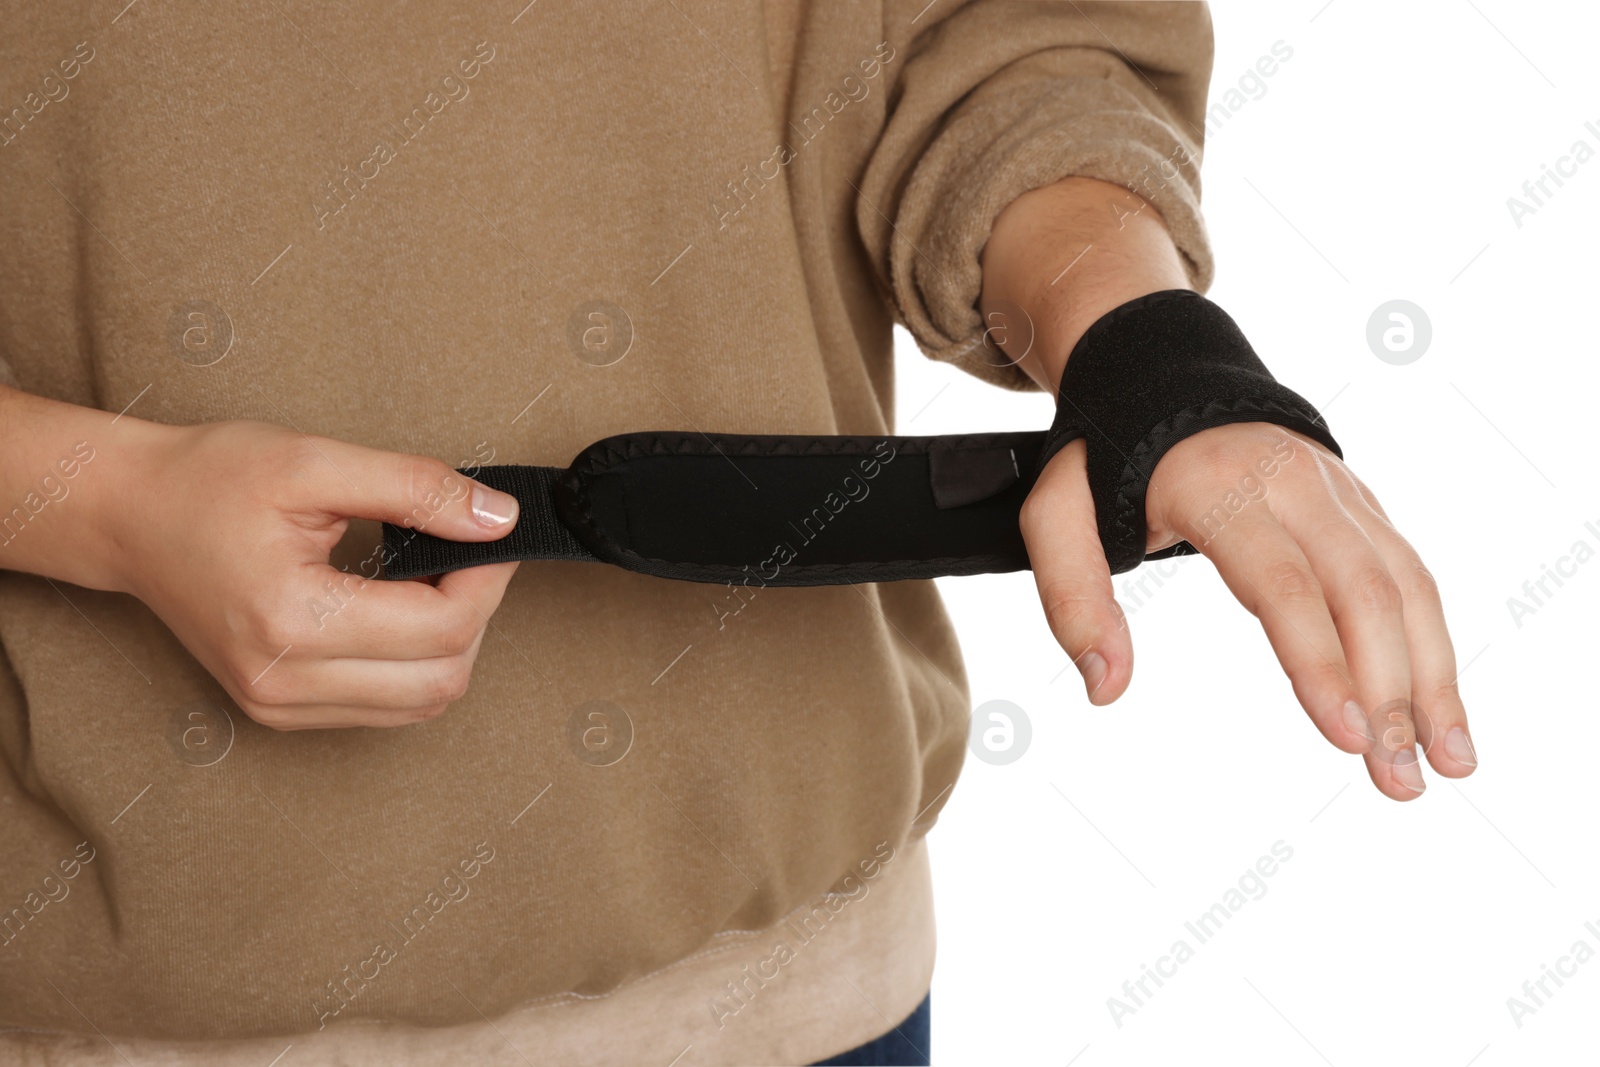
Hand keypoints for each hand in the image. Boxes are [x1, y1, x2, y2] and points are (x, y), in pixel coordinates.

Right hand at [104, 419, 520, 729]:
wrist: (128, 514)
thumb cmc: (209, 481)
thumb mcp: (315, 461)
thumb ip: (415, 489)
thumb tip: (499, 518)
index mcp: (293, 621)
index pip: (441, 628)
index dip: (488, 578)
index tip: (493, 533)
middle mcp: (284, 682)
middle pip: (442, 679)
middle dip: (477, 614)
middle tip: (470, 553)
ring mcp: (279, 706)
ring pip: (422, 704)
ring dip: (452, 644)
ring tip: (435, 577)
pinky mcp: (280, 711)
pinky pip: (386, 708)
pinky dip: (417, 665)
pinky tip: (404, 609)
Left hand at [1020, 423, 1476, 799]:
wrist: (1160, 370)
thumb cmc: (1108, 453)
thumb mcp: (1055, 513)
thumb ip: (1072, 598)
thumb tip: (1105, 687)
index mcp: (1217, 484)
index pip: (1283, 584)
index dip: (1320, 663)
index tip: (1347, 737)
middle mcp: (1291, 481)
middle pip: (1362, 592)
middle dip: (1390, 691)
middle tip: (1398, 780)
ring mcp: (1335, 489)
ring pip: (1404, 584)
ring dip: (1432, 676)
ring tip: (1445, 761)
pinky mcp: (1358, 503)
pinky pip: (1409, 573)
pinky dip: (1434, 641)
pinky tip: (1439, 706)